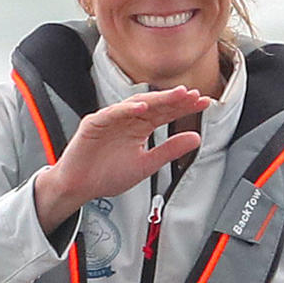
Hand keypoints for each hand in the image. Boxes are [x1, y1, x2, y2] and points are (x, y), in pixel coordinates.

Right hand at [33, 86, 209, 233]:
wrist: (80, 187)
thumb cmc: (107, 176)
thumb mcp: (146, 165)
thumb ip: (170, 151)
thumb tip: (196, 138)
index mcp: (139, 128)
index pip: (165, 113)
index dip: (183, 107)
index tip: (204, 102)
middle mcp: (126, 120)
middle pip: (154, 105)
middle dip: (174, 99)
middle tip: (193, 95)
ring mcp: (110, 119)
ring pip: (134, 105)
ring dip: (155, 99)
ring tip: (174, 96)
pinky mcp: (94, 124)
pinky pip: (111, 114)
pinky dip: (125, 109)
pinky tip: (141, 107)